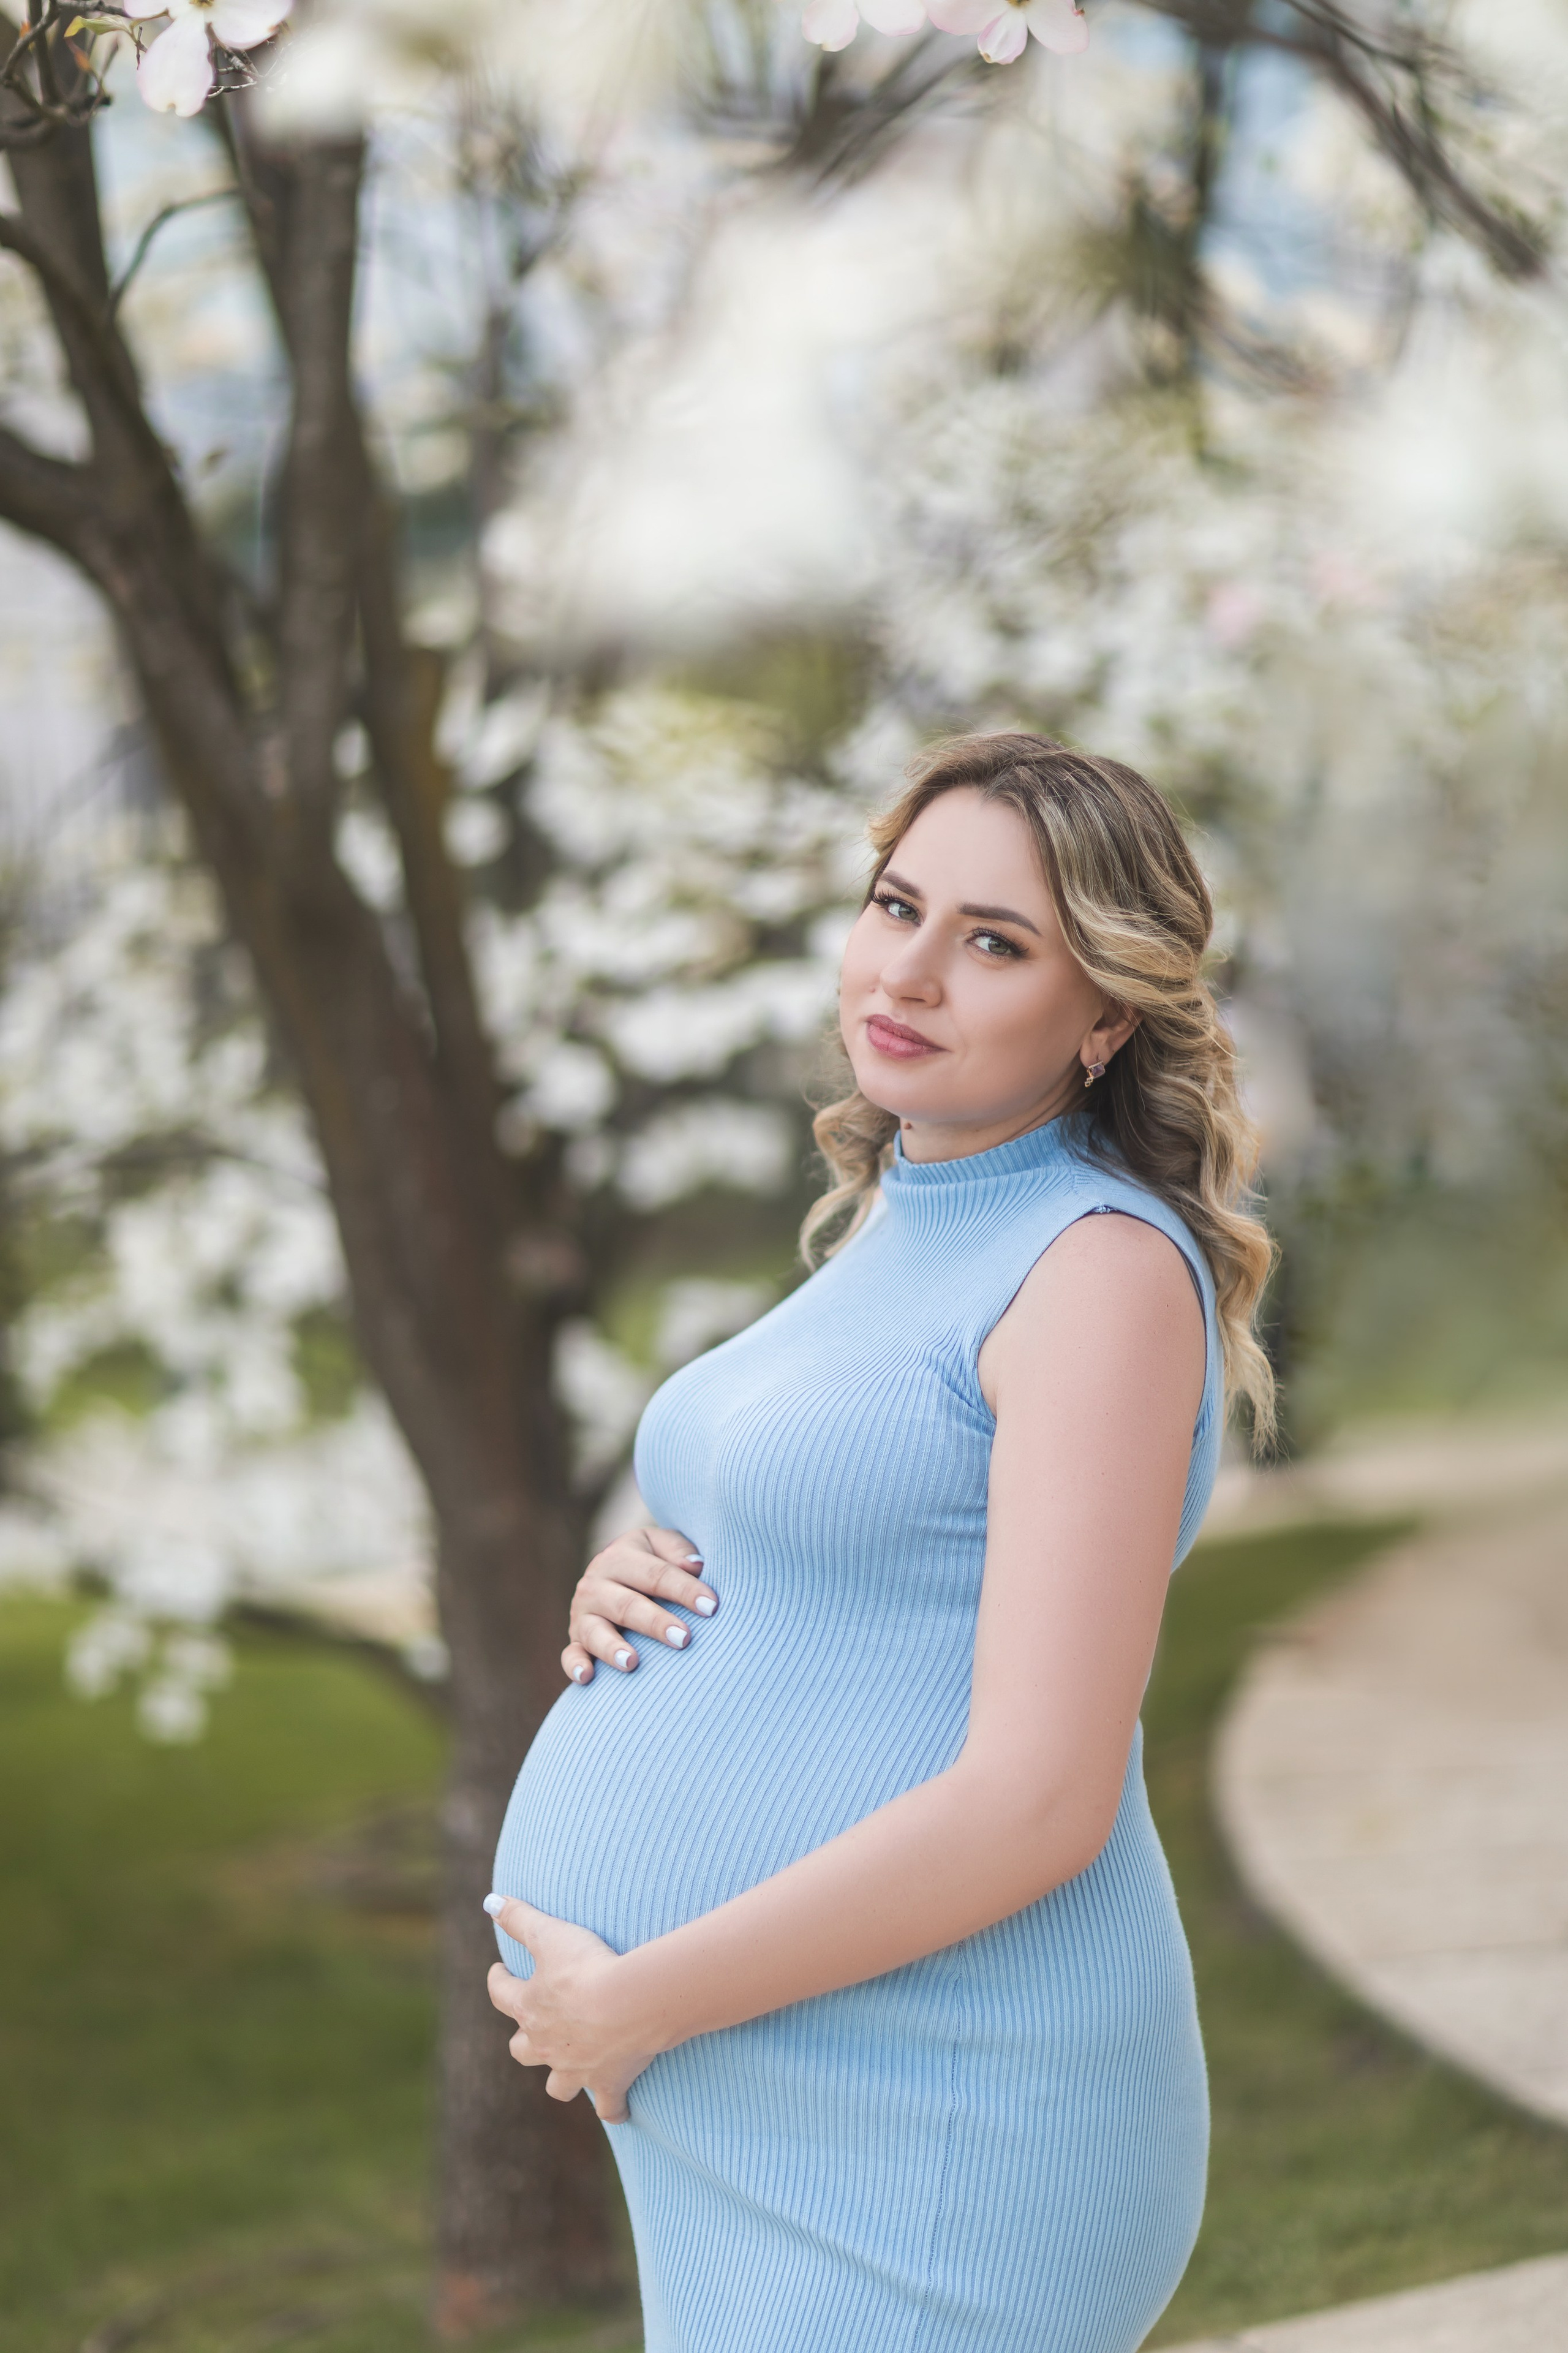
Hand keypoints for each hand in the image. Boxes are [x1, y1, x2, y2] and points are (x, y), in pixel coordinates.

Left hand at [485, 1897, 656, 2121]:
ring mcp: (577, 2069)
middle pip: (523, 2050)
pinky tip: (617, 2109)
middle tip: (532, 2027)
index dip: (498, 1981)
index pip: (501, 1994)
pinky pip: (609, 2108)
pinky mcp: (609, 2083)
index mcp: (530, 2009)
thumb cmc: (588, 1967)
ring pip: (558, 2086)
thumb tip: (490, 1900)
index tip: (498, 1971)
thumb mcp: (550, 1934)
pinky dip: (613, 2109)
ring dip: (560, 2080)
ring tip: (568, 2072)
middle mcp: (547, 2045)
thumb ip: (520, 1917)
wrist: (629, 2006)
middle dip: (524, 2041)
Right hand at [562, 1524, 715, 1684]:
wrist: (616, 1575)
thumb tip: (695, 1565)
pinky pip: (570, 1655)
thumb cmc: (652, 1563)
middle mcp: (595, 1584)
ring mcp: (582, 1614)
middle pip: (627, 1605)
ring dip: (612, 1648)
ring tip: (633, 1662)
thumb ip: (678, 1550)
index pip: (655, 1574)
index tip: (711, 1606)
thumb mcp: (662, 1546)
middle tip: (684, 1638)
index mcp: (619, 1556)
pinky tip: (587, 1678)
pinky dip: (575, 1666)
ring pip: (595, 1632)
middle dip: (655, 1623)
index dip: (684, 1589)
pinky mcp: (575, 1640)